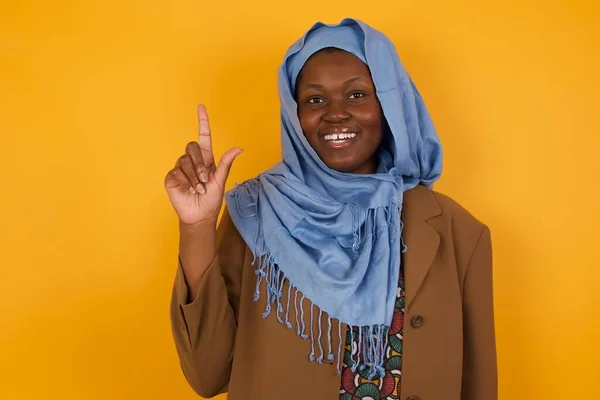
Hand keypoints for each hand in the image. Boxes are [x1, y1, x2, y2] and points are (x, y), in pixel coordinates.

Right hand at [164, 104, 241, 225]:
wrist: (199, 215)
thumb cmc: (210, 200)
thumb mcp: (220, 181)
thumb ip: (226, 163)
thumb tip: (239, 148)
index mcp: (206, 160)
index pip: (203, 137)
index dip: (202, 122)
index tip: (201, 107)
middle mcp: (192, 161)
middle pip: (192, 147)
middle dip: (200, 164)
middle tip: (204, 180)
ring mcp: (180, 168)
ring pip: (185, 160)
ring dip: (194, 177)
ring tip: (197, 188)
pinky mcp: (171, 177)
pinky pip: (177, 171)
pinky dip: (185, 182)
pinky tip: (188, 190)